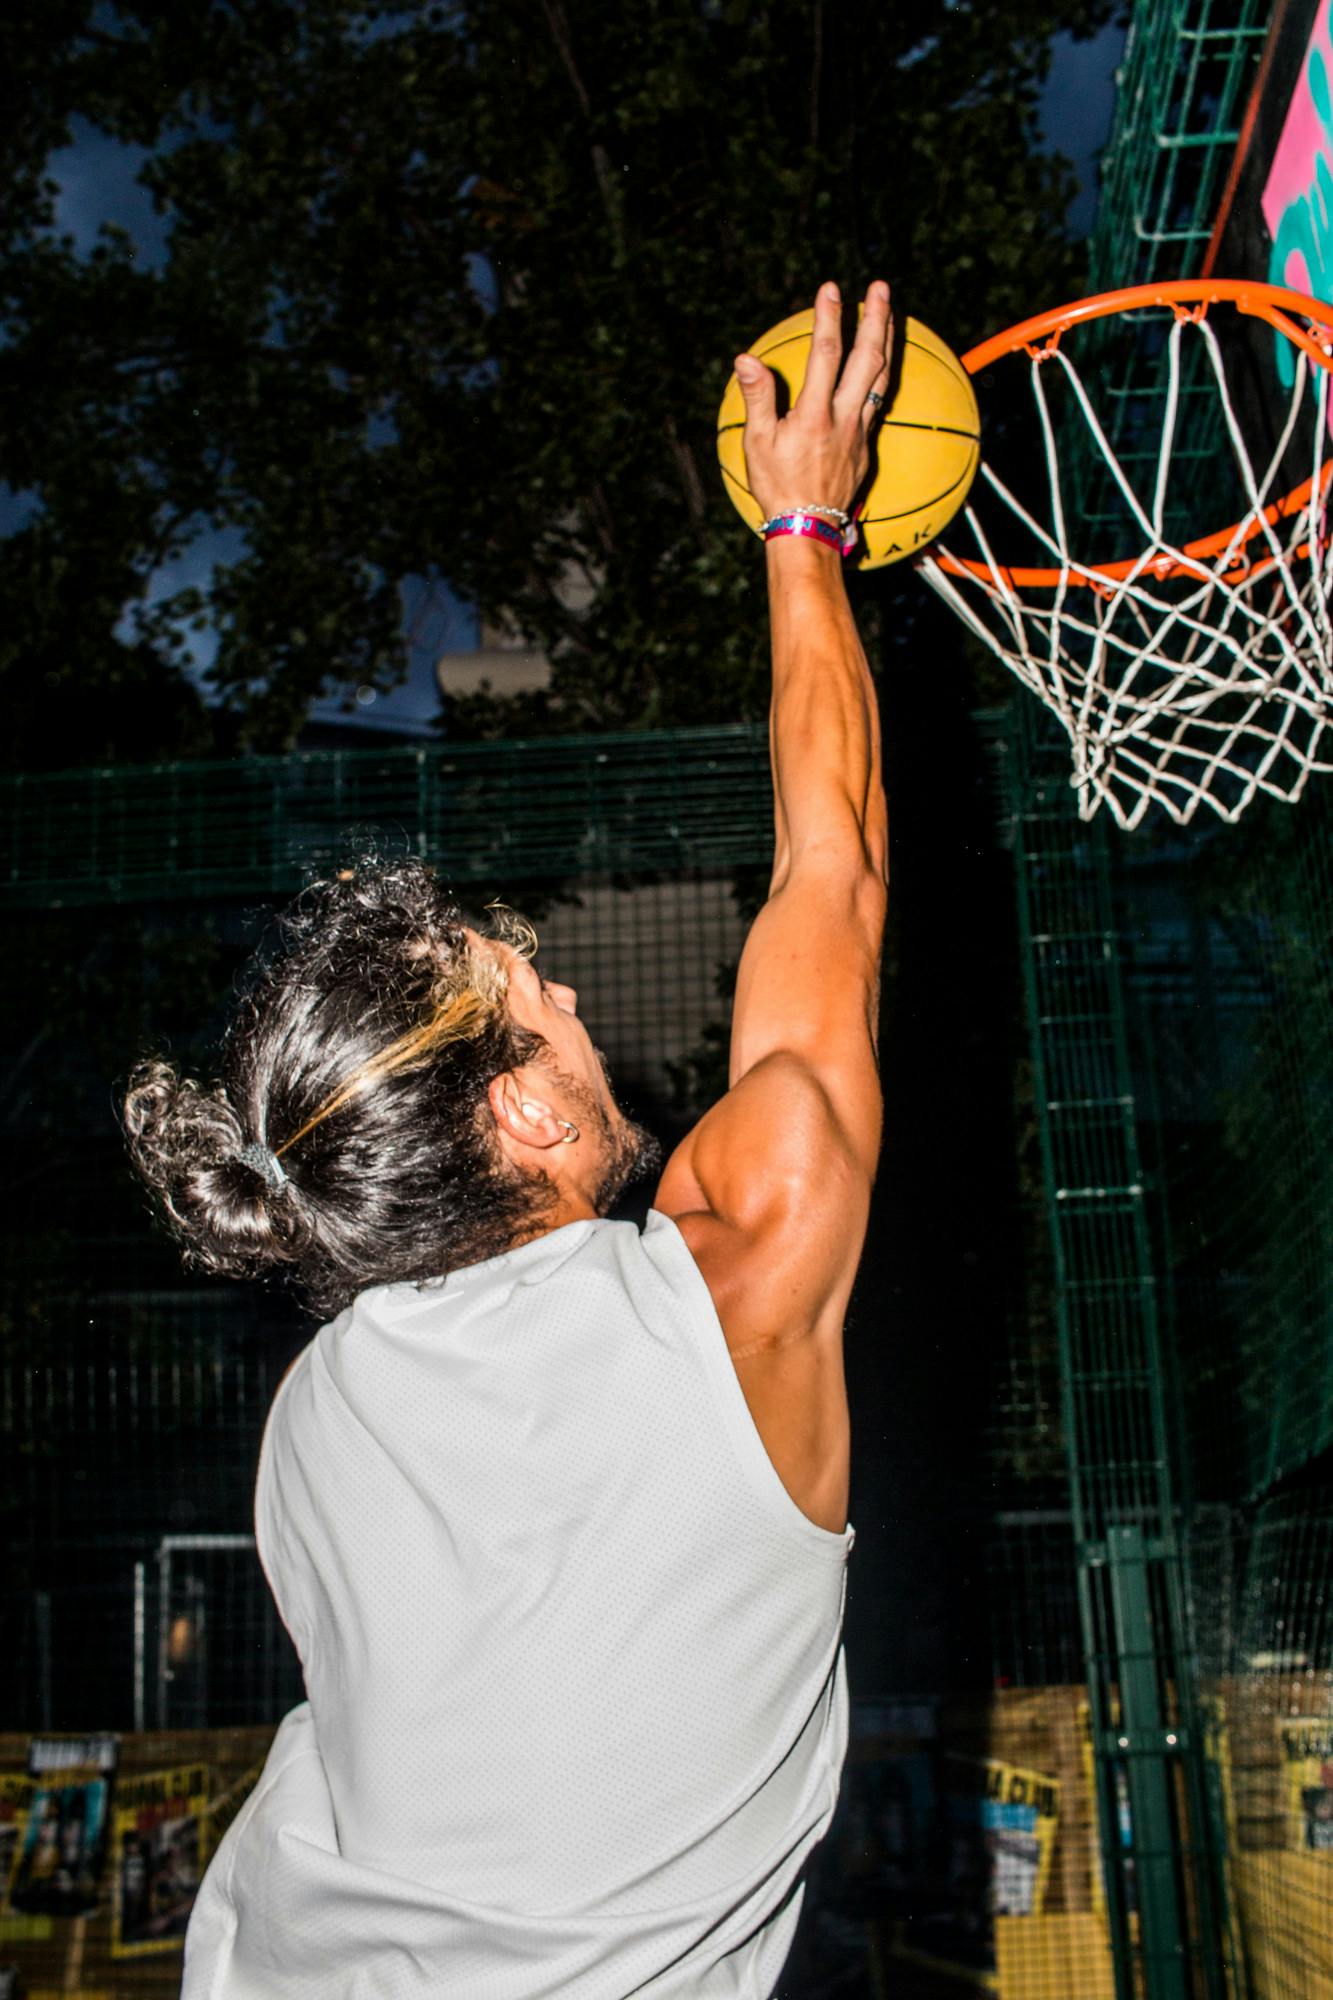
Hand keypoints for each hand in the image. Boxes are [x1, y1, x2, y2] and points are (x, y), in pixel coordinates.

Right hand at [735, 279, 891, 525]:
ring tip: (888, 313)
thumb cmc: (777, 487)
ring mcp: (860, 431)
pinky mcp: (865, 445)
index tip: (830, 289)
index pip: (825, 355)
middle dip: (874, 319)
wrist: (808, 529)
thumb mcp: (757, 443)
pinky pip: (880, 400)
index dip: (829, 319)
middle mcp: (844, 418)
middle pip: (867, 359)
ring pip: (880, 378)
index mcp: (815, 415)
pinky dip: (883, 373)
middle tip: (879, 287)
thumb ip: (757, 397)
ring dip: (886, 341)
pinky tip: (883, 361)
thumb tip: (745, 359)